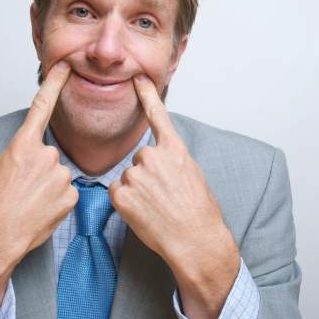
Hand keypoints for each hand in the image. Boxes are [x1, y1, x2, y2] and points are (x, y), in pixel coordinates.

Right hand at [0, 61, 77, 317]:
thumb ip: (19, 155)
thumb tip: (32, 155)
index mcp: (21, 145)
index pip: (42, 106)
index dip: (55, 84)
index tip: (67, 66)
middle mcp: (44, 156)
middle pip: (49, 156)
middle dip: (38, 171)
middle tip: (20, 191)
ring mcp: (60, 176)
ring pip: (57, 176)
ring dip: (46, 188)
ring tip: (27, 204)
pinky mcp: (70, 196)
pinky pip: (65, 194)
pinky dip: (54, 203)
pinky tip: (38, 213)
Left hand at [109, 74, 240, 318]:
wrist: (195, 240)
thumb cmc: (199, 213)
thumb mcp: (192, 175)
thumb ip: (173, 159)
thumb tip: (159, 157)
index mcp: (175, 149)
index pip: (157, 115)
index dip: (146, 94)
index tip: (137, 78)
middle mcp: (153, 157)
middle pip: (140, 158)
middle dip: (147, 175)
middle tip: (164, 196)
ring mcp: (136, 174)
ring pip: (128, 177)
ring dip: (137, 191)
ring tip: (157, 207)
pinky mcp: (121, 194)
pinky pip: (118, 192)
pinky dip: (127, 204)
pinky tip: (144, 213)